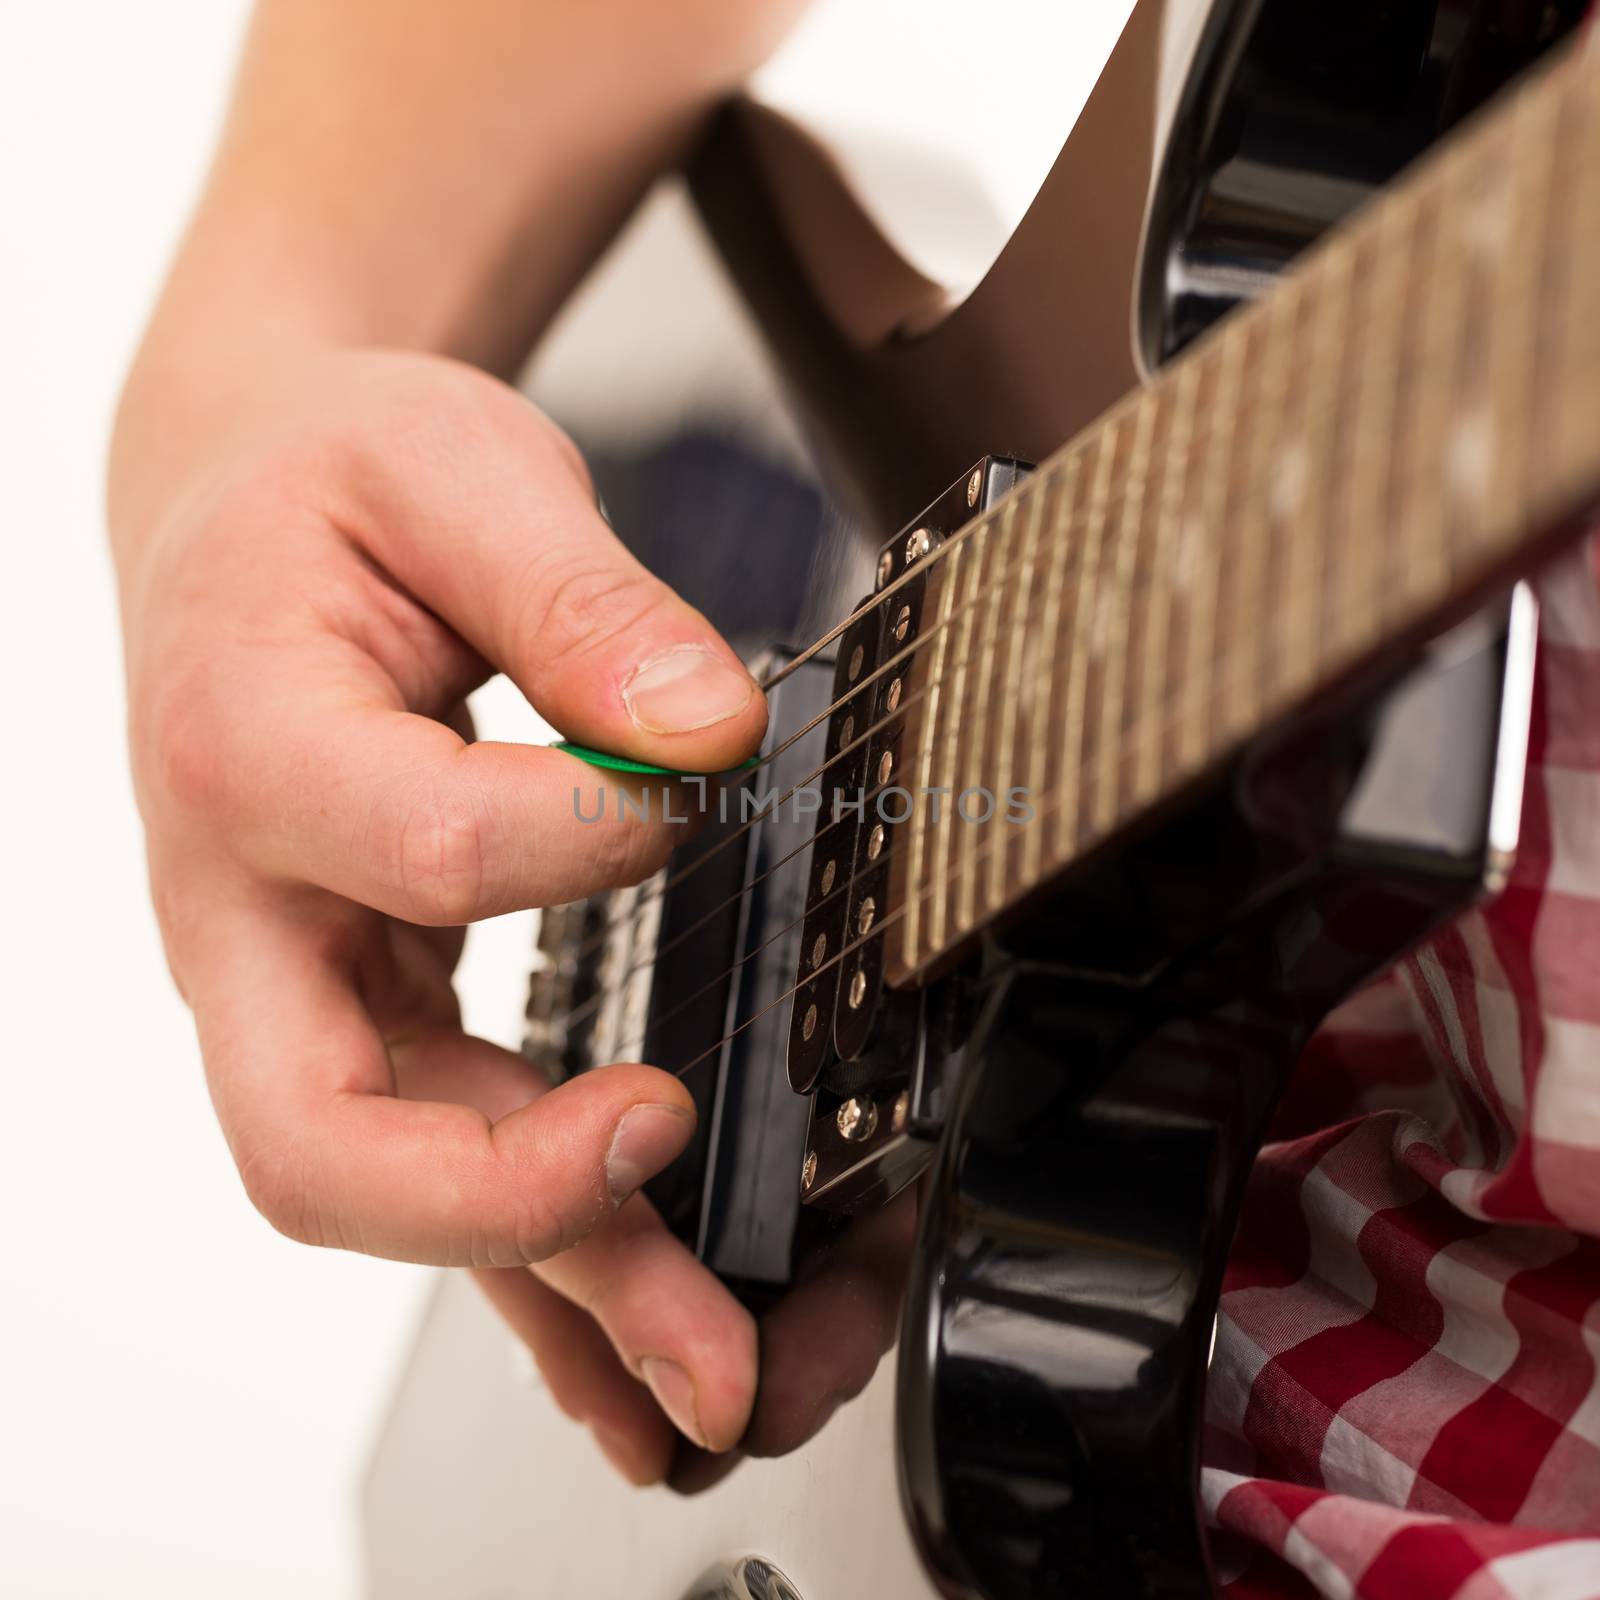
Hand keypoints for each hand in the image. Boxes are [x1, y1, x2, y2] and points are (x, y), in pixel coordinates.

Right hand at [114, 348, 768, 1481]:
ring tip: (714, 1364)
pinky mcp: (365, 1003)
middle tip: (668, 1170)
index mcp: (251, 743)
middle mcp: (251, 904)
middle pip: (328, 1130)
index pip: (421, 842)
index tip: (689, 791)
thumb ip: (575, 599)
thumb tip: (703, 730)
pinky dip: (548, 1251)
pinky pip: (443, 1152)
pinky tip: (647, 1327)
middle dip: (509, 1198)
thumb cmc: (330, 490)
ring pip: (398, 1183)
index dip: (583, 838)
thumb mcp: (451, 473)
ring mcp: (299, 980)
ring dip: (563, 1281)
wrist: (243, 520)